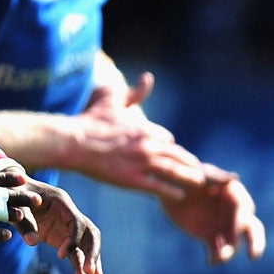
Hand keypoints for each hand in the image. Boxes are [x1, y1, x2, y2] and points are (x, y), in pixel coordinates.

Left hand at [16, 175, 103, 273]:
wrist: (13, 190)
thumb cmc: (14, 194)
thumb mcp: (15, 204)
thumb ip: (24, 222)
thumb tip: (33, 242)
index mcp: (61, 202)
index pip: (77, 222)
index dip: (73, 238)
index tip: (62, 255)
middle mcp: (69, 214)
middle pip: (90, 233)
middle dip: (92, 252)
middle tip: (90, 270)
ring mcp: (67, 227)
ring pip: (86, 245)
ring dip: (90, 262)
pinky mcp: (61, 237)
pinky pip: (75, 252)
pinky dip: (79, 264)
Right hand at [69, 70, 208, 197]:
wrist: (73, 141)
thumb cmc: (90, 120)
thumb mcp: (114, 100)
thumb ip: (134, 93)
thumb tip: (148, 77)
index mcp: (145, 128)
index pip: (167, 139)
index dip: (169, 146)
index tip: (173, 152)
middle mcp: (148, 145)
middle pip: (177, 155)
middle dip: (188, 162)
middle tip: (199, 170)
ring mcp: (142, 163)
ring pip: (174, 171)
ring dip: (189, 177)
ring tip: (199, 183)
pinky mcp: (133, 180)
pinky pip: (159, 187)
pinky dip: (173, 191)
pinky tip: (181, 195)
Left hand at [160, 165, 266, 264]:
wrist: (169, 187)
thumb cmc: (186, 175)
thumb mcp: (198, 174)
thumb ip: (215, 178)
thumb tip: (235, 178)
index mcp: (234, 194)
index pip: (245, 209)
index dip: (242, 220)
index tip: (237, 229)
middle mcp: (233, 212)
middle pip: (252, 229)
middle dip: (255, 242)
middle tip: (253, 256)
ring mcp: (223, 226)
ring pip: (234, 244)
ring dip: (229, 252)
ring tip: (220, 258)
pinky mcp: (210, 236)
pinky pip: (217, 251)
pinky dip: (216, 258)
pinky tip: (210, 261)